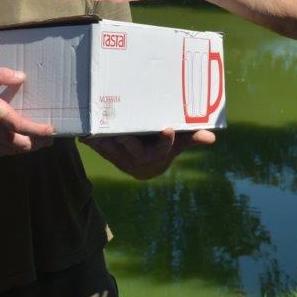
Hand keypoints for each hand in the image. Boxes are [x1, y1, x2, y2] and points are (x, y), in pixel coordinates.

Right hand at [0, 67, 54, 160]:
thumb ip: (2, 75)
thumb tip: (22, 76)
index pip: (26, 127)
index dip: (41, 130)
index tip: (52, 129)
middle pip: (24, 145)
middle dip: (39, 142)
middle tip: (48, 138)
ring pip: (13, 152)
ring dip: (25, 147)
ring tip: (34, 142)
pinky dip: (8, 150)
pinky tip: (10, 143)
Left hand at [81, 128, 214, 179]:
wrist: (148, 167)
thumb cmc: (166, 148)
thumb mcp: (180, 143)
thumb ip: (192, 138)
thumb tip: (212, 138)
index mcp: (158, 154)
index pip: (164, 148)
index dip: (165, 141)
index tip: (168, 129)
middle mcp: (140, 159)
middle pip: (134, 151)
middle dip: (127, 142)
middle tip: (122, 132)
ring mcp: (124, 160)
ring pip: (114, 152)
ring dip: (105, 143)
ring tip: (97, 131)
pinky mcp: (111, 157)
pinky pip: (101, 151)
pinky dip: (92, 143)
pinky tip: (83, 134)